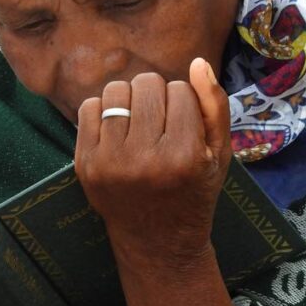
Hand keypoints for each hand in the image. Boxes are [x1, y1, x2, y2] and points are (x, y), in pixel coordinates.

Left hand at [75, 58, 230, 271]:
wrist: (157, 243)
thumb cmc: (194, 192)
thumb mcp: (219, 155)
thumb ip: (214, 106)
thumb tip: (196, 62)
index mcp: (185, 156)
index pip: (180, 90)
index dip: (185, 101)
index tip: (185, 124)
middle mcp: (145, 159)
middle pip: (147, 84)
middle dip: (157, 95)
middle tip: (161, 121)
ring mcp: (110, 163)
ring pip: (116, 91)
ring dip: (130, 99)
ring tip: (139, 122)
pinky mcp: (85, 165)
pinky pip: (89, 108)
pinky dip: (104, 111)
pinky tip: (118, 131)